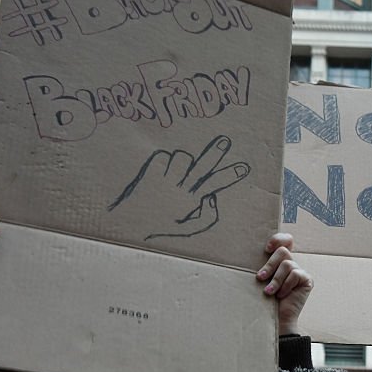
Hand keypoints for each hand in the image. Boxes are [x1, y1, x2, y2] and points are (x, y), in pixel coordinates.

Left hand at [107, 134, 249, 241]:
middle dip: (215, 153)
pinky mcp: (150, 170)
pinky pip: (164, 156)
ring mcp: (163, 177)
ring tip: (176, 174)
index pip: (214, 185)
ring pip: (183, 157)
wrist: (128, 223)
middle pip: (202, 166)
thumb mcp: (186, 230)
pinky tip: (160, 174)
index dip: (230, 175)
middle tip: (225, 142)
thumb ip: (207, 217)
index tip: (243, 167)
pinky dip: (165, 162)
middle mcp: (178, 187)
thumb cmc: (160, 226)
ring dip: (184, 162)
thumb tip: (211, 196)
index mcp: (189, 201)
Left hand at [256, 233, 312, 335]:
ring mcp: (300, 272)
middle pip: (283, 251)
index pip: (286, 240)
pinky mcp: (307, 280)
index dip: (278, 239)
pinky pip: (295, 274)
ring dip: (276, 279)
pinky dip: (286, 286)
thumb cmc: (265, 300)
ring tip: (269, 292)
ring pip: (287, 264)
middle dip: (270, 265)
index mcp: (280, 261)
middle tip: (260, 277)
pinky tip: (282, 295)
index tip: (267, 249)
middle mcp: (292, 264)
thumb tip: (255, 253)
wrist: (276, 319)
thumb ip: (264, 266)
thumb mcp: (262, 280)